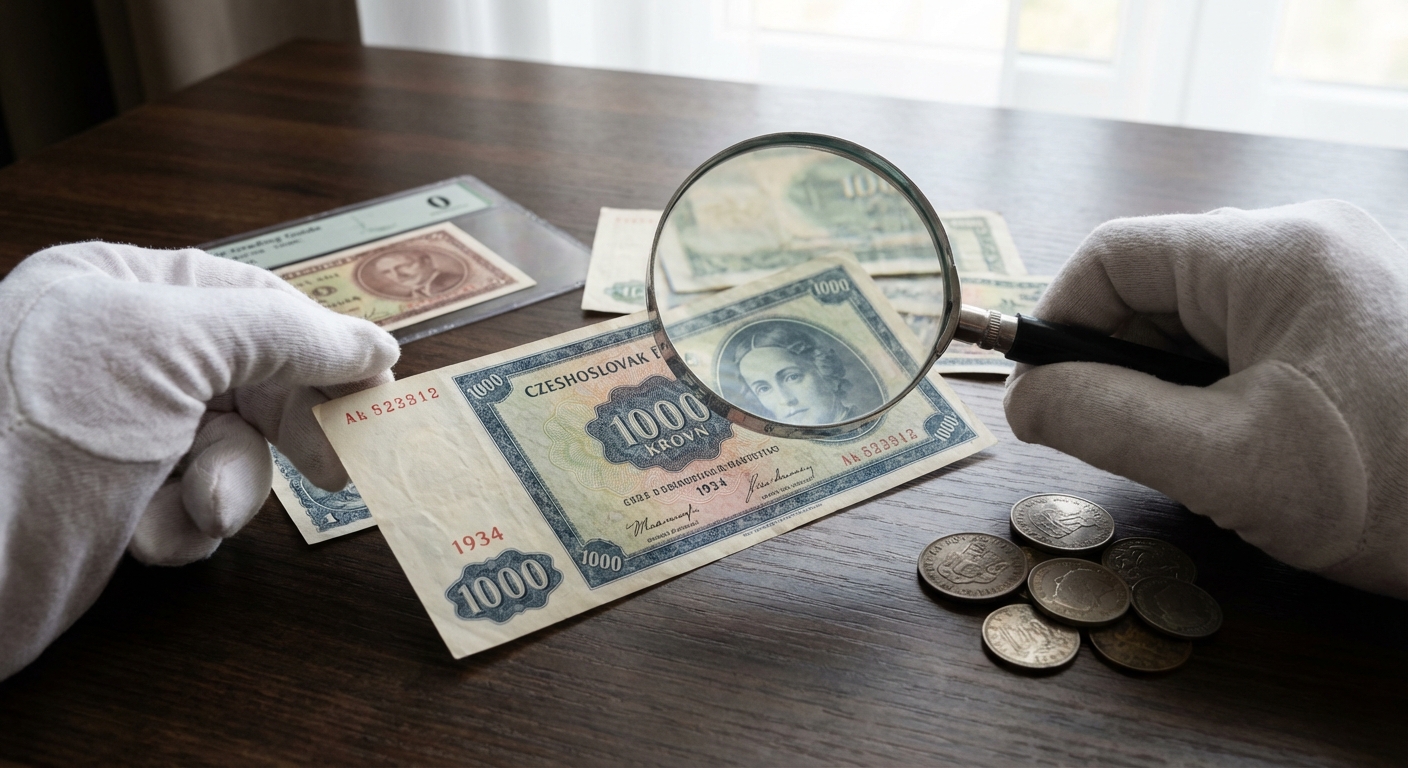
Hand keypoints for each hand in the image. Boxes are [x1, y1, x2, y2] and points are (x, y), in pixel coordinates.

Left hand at [0, 242, 398, 678]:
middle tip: (335, 470)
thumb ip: (283, 334)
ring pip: (228, 451)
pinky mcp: (110, 502)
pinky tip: (148, 537)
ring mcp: (114, 431)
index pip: (250, 300)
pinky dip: (182, 528)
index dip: (319, 343)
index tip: (375, 385)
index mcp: (118, 287)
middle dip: (275, 431)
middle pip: (249, 381)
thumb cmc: (48, 422)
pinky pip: (188, 507)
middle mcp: (116, 351)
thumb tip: (377, 345)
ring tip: (197, 509)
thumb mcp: (172, 347)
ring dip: (225, 487)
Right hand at [1003, 201, 1407, 597]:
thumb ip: (1105, 422)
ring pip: (1198, 311)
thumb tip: (1022, 399)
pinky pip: (1249, 330)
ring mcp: (1340, 271)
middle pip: (1156, 282)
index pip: (1112, 256)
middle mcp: (1308, 238)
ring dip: (1168, 379)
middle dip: (1118, 361)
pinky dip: (1218, 383)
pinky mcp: (1358, 310)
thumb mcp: (1227, 467)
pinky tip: (1243, 440)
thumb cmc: (1396, 494)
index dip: (1056, 325)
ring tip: (1197, 453)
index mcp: (1274, 252)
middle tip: (1121, 440)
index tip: (1039, 400)